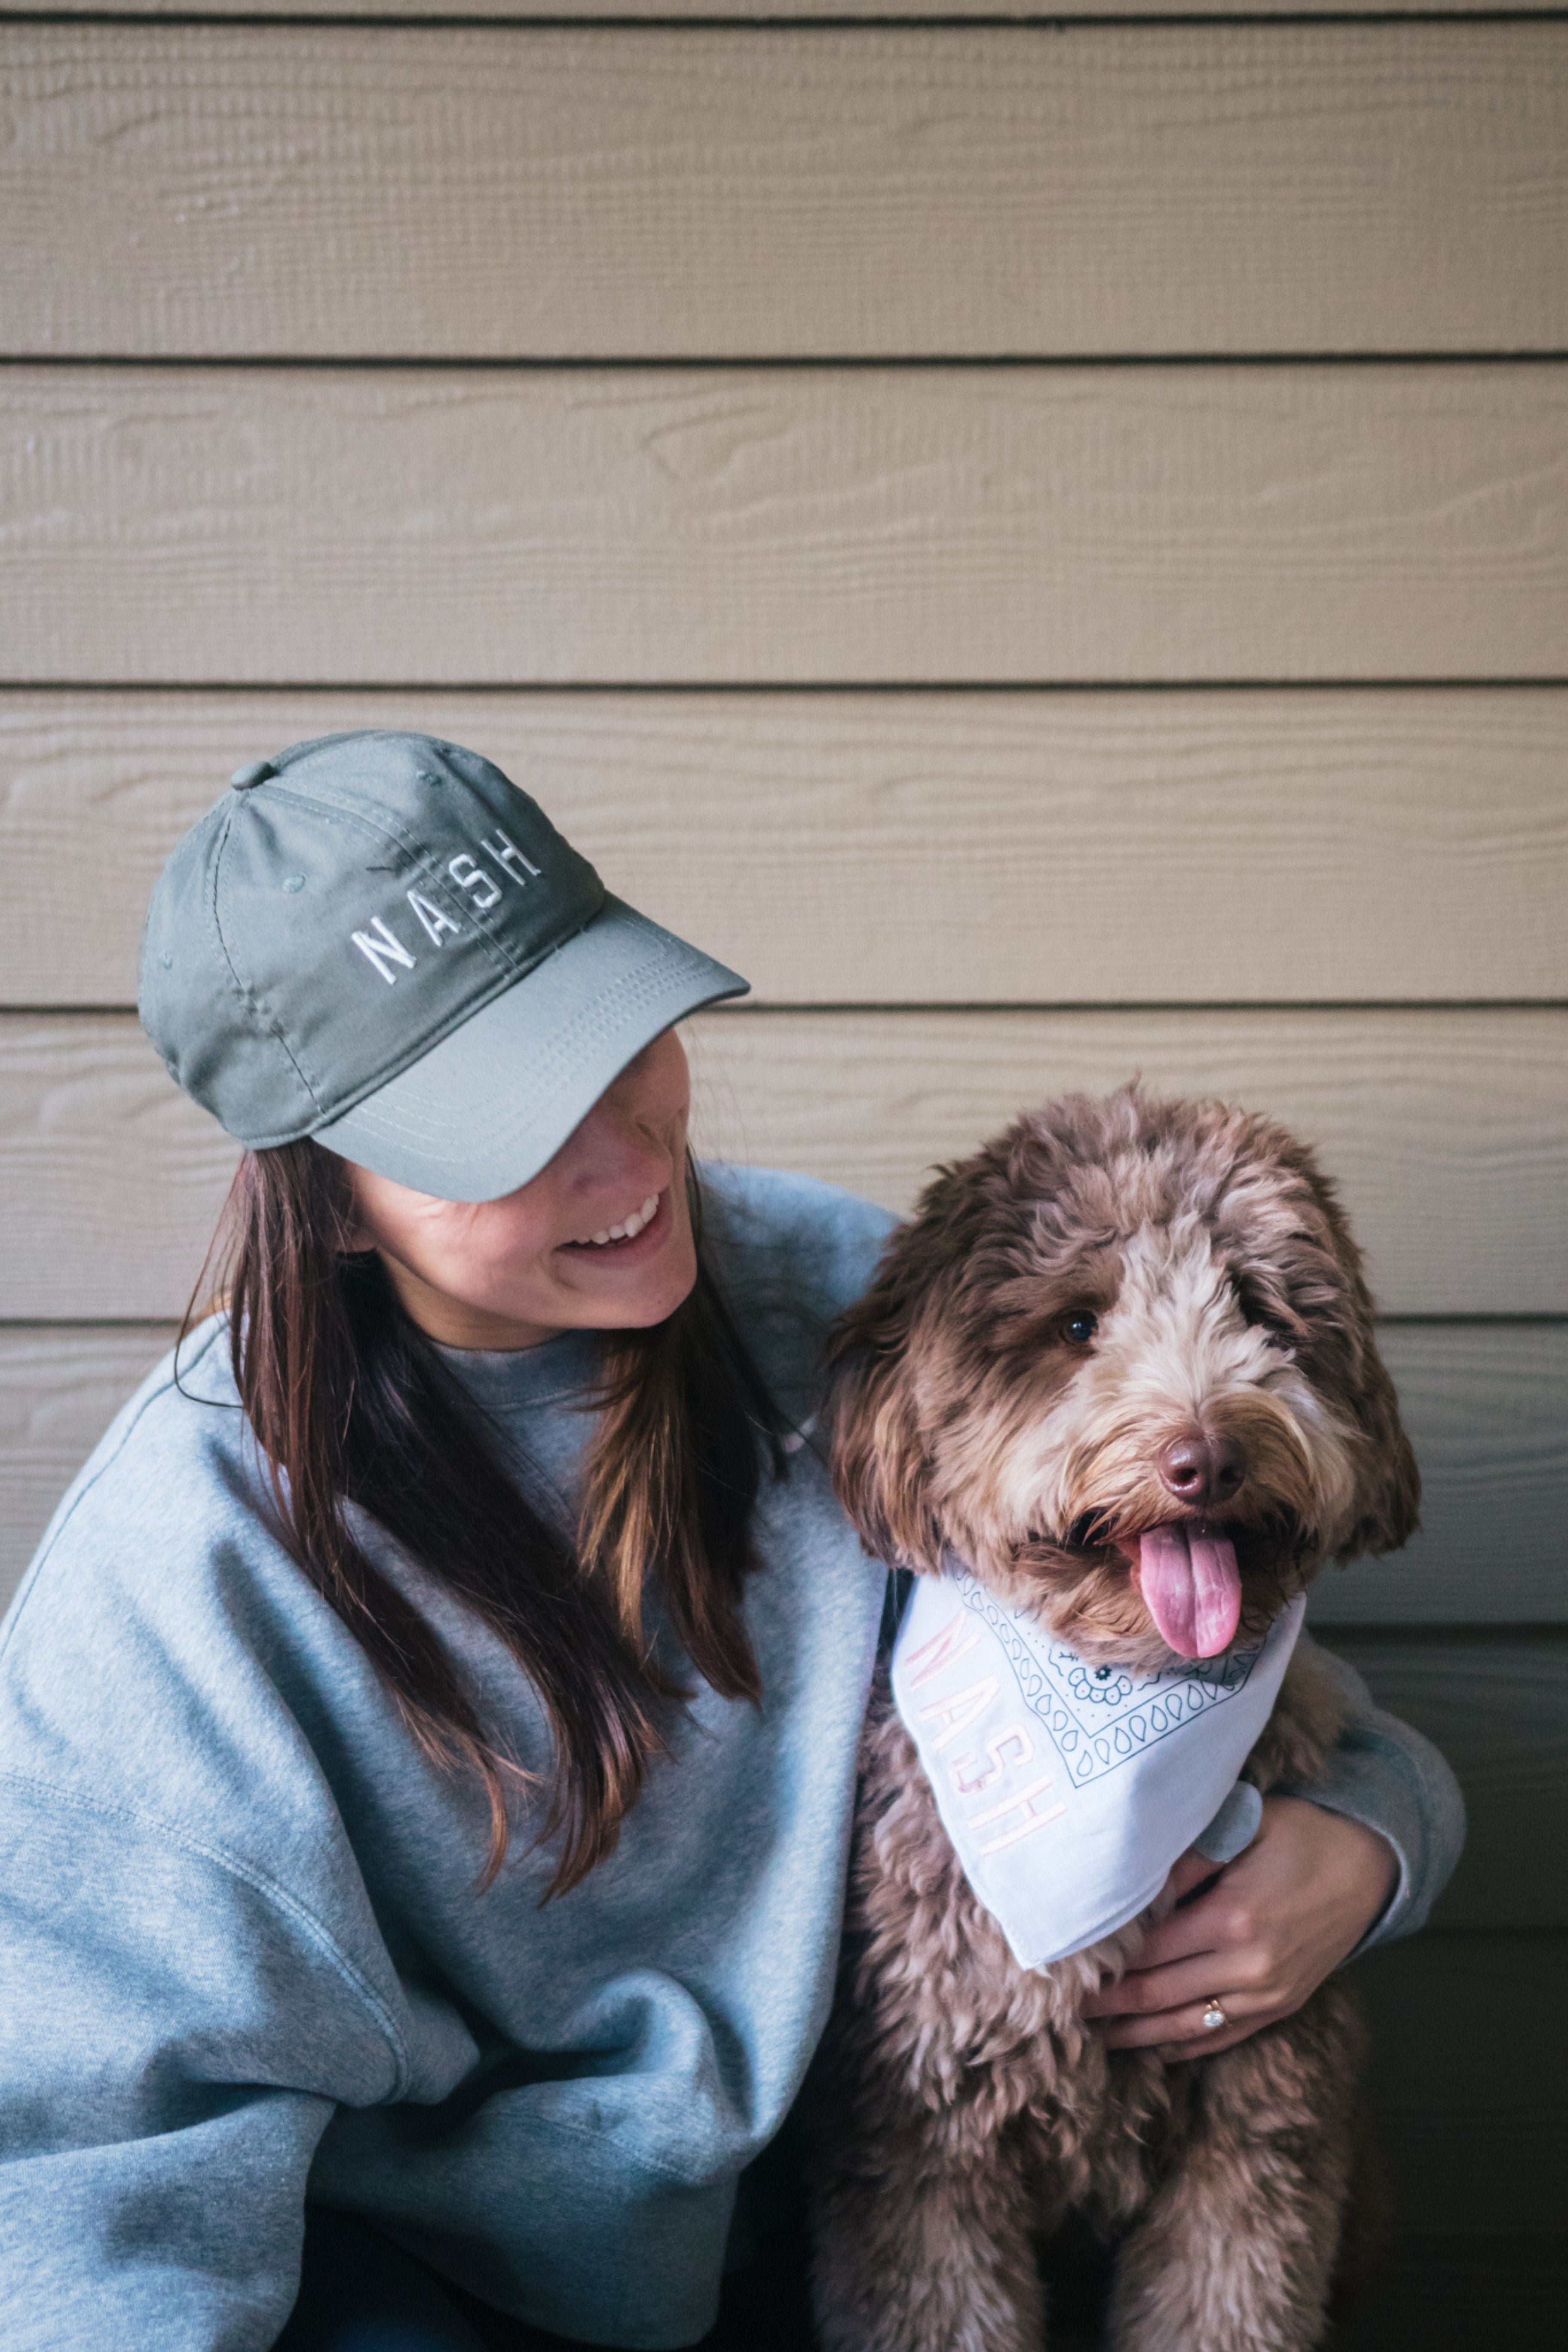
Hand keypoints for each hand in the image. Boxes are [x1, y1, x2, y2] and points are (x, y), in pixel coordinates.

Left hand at [1080, 1796, 1398, 2061]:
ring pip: (1185, 2026)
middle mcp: (1248, 1966)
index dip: (1104, 1965)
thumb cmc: (1301, 1834)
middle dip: (1107, 2007)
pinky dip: (1182, 2046)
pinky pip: (1221, 2036)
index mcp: (1232, 1917)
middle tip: (1059, 2012)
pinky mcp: (1280, 2007)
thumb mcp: (1245, 1826)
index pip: (1149, 1951)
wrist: (1371, 1865)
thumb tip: (1132, 1882)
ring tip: (1093, 2037)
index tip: (1063, 1968)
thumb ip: (1187, 1857)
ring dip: (1136, 2036)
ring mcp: (1267, 1994)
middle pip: (1157, 1996)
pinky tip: (1150, 2048)